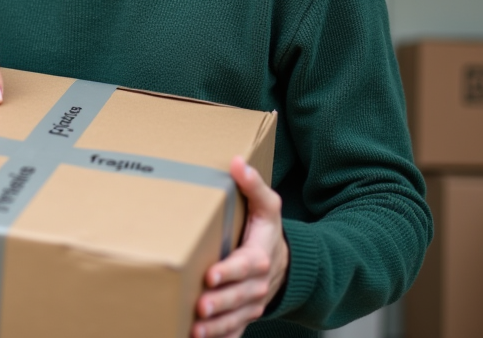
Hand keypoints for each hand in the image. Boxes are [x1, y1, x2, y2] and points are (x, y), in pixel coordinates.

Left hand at [192, 157, 288, 337]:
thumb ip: (253, 185)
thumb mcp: (268, 206)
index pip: (245, 265)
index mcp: (259, 255)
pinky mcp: (244, 318)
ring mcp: (252, 304)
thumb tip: (236, 162)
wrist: (286, 263)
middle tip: (200, 307)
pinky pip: (235, 332)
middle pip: (239, 296)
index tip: (211, 276)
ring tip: (196, 329)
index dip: (229, 272)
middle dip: (220, 303)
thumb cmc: (268, 232)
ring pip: (236, 319)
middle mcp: (257, 284)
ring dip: (217, 326)